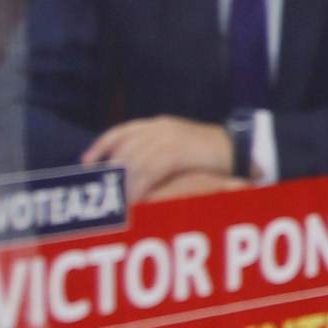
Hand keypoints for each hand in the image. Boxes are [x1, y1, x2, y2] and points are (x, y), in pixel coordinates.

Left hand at [87, 115, 238, 203]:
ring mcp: (168, 137)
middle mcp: (160, 127)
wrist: (241, 149)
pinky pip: (149, 171)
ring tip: (117, 204)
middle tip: (102, 194)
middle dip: (110, 173)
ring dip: (123, 185)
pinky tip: (136, 200)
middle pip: (122, 149)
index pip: (120, 131)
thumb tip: (133, 168)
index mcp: (158, 123)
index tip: (86, 163)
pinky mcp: (177, 150)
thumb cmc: (212, 154)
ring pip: (133, 162)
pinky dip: (140, 187)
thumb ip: (158, 151)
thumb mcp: (181, 145)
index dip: (101, 146)